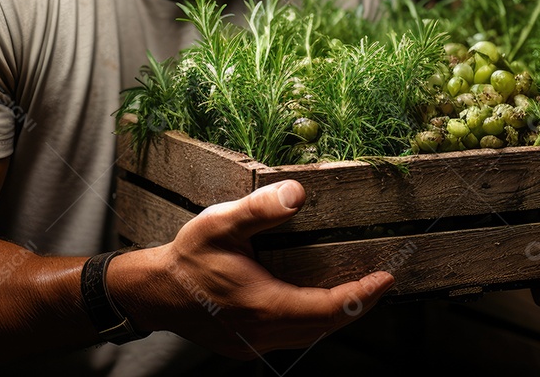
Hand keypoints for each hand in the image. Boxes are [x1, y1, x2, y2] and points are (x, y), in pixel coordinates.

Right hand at [108, 180, 394, 358]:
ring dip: (334, 316)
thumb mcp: (221, 223)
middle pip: (324, 328)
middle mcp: (262, 333)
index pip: (328, 309)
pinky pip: (290, 338)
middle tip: (380, 283)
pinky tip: (314, 303)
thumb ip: (260, 209)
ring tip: (356, 293)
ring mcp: (253, 344)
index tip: (386, 278)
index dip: (362, 296)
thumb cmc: (186, 258)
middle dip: (357, 306)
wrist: (153, 292)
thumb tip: (298, 193)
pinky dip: (310, 322)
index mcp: (263, 306)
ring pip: (308, 337)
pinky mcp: (245, 345)